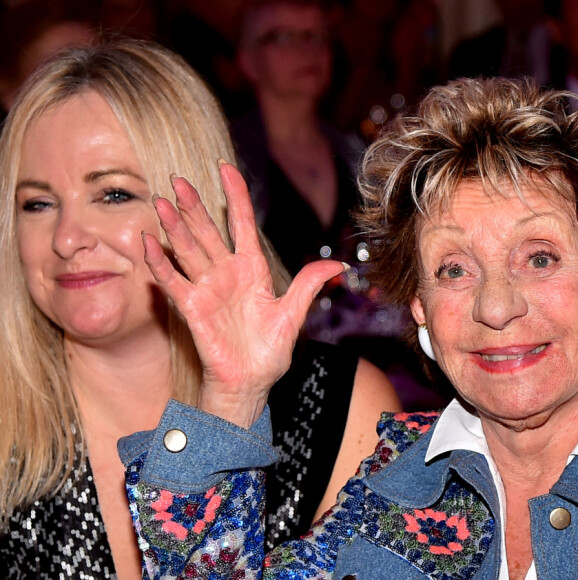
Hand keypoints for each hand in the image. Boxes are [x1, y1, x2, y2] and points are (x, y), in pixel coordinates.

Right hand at [142, 162, 345, 426]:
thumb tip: (340, 264)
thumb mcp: (293, 315)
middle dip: (194, 206)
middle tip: (180, 180)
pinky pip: (172, 279)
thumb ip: (309, 284)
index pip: (241, 224)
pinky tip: (148, 241)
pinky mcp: (192, 307)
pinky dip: (159, 262)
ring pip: (187, 249)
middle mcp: (227, 273)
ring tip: (161, 202)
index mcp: (252, 269)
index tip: (225, 168)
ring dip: (174, 227)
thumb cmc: (270, 352)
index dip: (234, 196)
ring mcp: (207, 288)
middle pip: (208, 231)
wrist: (251, 382)